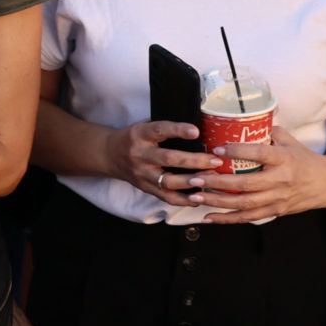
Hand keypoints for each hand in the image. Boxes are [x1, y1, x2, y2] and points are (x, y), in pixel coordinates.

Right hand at [105, 120, 220, 206]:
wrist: (109, 155)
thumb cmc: (134, 138)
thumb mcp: (143, 126)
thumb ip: (165, 128)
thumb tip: (199, 127)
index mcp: (140, 134)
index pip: (159, 130)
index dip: (178, 130)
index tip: (196, 131)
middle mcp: (139, 155)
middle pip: (168, 159)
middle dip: (195, 161)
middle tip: (215, 160)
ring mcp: (142, 174)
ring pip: (168, 182)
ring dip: (192, 182)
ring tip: (212, 179)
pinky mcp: (145, 188)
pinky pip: (166, 197)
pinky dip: (184, 200)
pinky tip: (199, 198)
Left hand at [173, 134, 325, 222]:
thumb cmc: (303, 158)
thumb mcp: (288, 140)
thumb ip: (265, 132)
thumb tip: (237, 122)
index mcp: (284, 159)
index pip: (259, 154)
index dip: (237, 152)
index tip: (216, 149)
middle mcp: (281, 180)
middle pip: (246, 184)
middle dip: (217, 182)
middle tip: (195, 177)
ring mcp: (278, 198)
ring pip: (244, 204)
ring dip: (217, 201)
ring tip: (194, 196)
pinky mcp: (276, 211)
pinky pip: (248, 217)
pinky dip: (227, 218)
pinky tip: (208, 216)